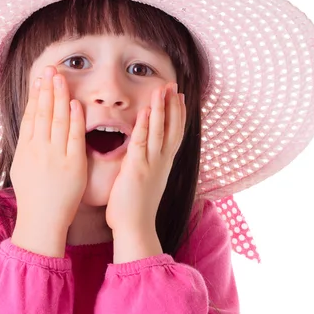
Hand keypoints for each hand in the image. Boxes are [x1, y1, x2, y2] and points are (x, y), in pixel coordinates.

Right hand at [10, 65, 86, 255]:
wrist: (42, 221)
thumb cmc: (34, 198)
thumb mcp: (22, 169)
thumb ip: (27, 148)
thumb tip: (30, 129)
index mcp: (25, 150)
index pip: (31, 116)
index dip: (35, 95)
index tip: (39, 79)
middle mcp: (38, 150)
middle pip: (42, 113)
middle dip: (46, 89)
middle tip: (50, 68)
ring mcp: (55, 157)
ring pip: (57, 120)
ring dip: (59, 97)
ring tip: (61, 78)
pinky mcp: (72, 165)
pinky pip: (74, 137)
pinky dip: (75, 119)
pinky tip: (75, 104)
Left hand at [105, 83, 185, 236]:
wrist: (135, 228)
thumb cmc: (135, 209)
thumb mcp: (145, 183)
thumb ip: (145, 168)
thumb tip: (142, 161)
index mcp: (163, 165)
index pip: (174, 134)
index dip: (177, 114)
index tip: (179, 97)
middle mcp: (161, 162)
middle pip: (172, 127)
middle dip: (173, 105)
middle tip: (174, 85)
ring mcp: (151, 165)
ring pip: (160, 130)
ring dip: (162, 108)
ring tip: (162, 88)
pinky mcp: (137, 169)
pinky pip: (142, 142)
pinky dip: (146, 125)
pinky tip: (148, 110)